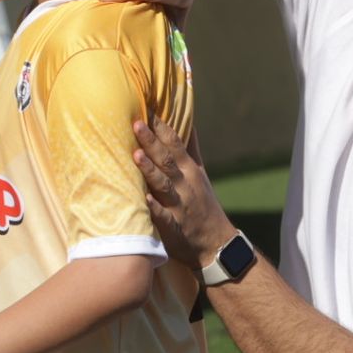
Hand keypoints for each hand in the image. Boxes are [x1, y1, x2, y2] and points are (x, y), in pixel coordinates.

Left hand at [132, 115, 236, 268]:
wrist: (216, 244)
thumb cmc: (202, 203)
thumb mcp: (200, 174)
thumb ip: (190, 148)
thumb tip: (188, 121)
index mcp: (189, 170)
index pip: (175, 143)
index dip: (162, 126)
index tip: (147, 109)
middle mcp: (184, 184)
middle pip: (167, 160)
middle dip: (151, 141)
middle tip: (136, 123)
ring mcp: (179, 205)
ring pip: (163, 184)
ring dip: (150, 170)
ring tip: (136, 155)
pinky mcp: (174, 227)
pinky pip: (163, 216)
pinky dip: (154, 207)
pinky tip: (142, 198)